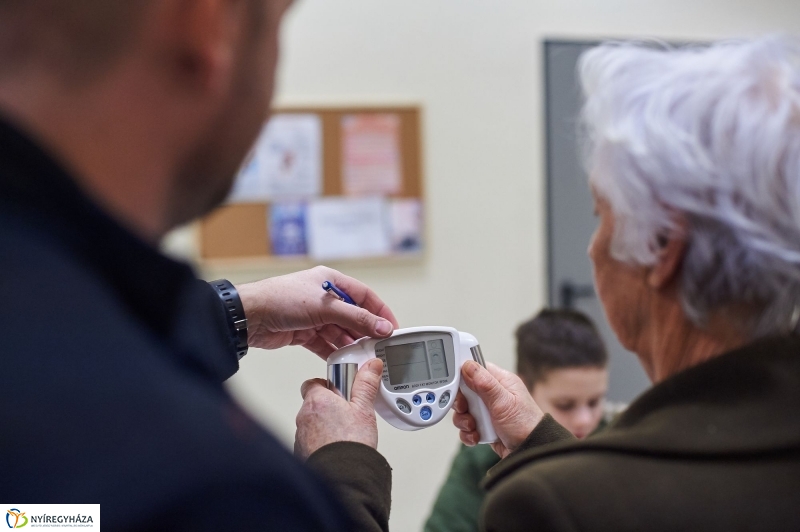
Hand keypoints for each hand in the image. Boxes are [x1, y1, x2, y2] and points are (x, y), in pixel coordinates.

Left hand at [236, 266, 398, 358]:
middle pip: (353, 316)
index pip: (365, 296)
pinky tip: (342, 361)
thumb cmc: (280, 299)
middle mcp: (324, 298)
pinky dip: (333, 352)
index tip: (392, 329)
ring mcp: (313, 316)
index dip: (380, 312)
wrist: (248, 316)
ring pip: (339, 332)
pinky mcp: (303, 332)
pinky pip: (324, 343)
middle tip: (377, 347)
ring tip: (360, 357)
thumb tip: (382, 326)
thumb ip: (357, 318)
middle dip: (365, 332)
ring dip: (349, 344)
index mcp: (331, 281)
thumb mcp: (325, 307)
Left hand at [294, 358, 382, 458]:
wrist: (343, 477)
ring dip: (324, 425)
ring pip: (312, 424)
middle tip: (347, 413)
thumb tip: (370, 366)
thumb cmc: (350, 443)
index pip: (314, 383)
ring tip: (345, 433)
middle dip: (328, 406)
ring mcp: (300, 436)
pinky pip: (310, 442)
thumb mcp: (364, 409)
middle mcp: (304, 417)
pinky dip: (320, 442)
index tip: (342, 391)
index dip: (329, 385)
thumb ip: (366, 385)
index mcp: (316, 401)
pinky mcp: (301, 453)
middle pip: (313, 403)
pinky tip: (337, 447)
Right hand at [453, 361, 544, 457]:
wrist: (530, 452)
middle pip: (465, 391)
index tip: (457, 386)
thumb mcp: (504, 402)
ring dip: (464, 420)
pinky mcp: (484, 426)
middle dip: (462, 403)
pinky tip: (476, 436)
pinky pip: (467, 426)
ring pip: (464, 410)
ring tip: (473, 426)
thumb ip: (484, 383)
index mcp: (501, 382)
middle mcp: (493, 395)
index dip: (463, 376)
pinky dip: (468, 433)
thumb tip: (468, 365)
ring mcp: (488, 411)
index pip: (476, 370)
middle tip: (466, 409)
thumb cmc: (526, 425)